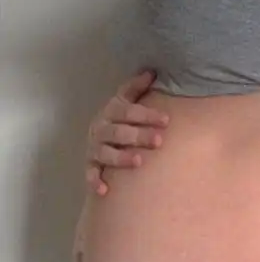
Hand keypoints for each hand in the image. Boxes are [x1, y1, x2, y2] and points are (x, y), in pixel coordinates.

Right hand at [86, 71, 169, 195]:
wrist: (98, 136)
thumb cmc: (119, 119)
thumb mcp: (125, 101)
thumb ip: (136, 88)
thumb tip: (152, 71)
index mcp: (111, 111)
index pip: (129, 111)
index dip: (147, 115)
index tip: (167, 120)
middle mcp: (100, 129)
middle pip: (119, 132)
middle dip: (139, 136)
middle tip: (159, 141)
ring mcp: (94, 148)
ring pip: (106, 153)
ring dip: (121, 157)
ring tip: (139, 161)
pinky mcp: (90, 164)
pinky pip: (90, 173)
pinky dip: (95, 181)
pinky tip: (105, 190)